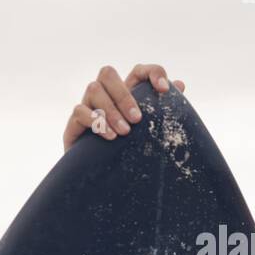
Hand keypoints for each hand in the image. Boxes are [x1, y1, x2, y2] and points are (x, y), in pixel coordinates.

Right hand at [62, 63, 185, 151]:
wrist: (104, 184)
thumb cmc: (130, 153)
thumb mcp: (150, 132)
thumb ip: (163, 110)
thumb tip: (180, 84)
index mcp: (126, 94)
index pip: (138, 71)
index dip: (152, 73)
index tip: (164, 89)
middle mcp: (104, 96)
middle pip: (107, 73)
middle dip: (124, 94)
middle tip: (137, 119)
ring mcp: (87, 107)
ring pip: (93, 89)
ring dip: (111, 110)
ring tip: (125, 133)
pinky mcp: (74, 124)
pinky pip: (79, 111)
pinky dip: (95, 121)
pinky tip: (110, 136)